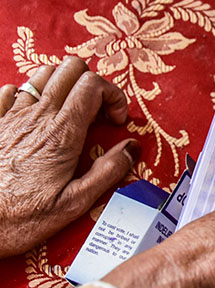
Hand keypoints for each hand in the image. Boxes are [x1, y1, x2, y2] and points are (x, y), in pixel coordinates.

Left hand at [0, 57, 138, 257]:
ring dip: (63, 85)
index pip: (93, 86)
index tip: (115, 120)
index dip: (113, 96)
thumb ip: (108, 172)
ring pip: (42, 74)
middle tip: (97, 112)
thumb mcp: (74, 203)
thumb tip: (131, 149)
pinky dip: (28, 94)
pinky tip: (35, 116)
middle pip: (70, 70)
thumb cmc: (19, 218)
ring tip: (70, 110)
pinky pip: (10, 90)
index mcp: (61, 135)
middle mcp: (36, 118)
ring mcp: (11, 117)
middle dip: (92, 84)